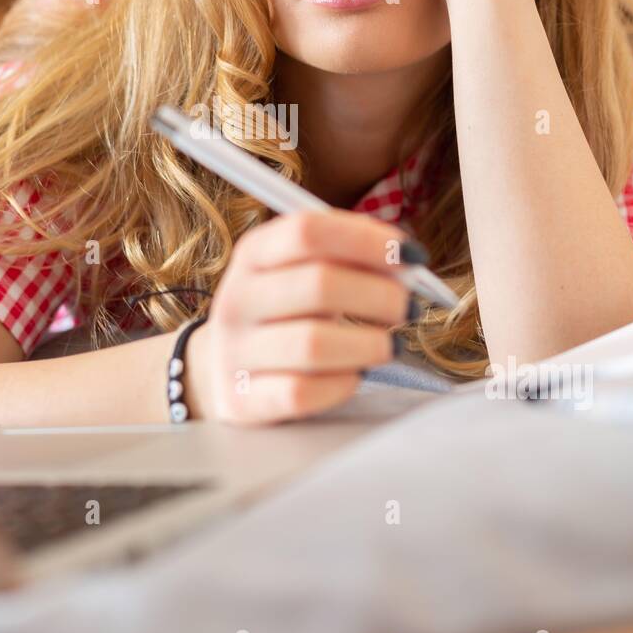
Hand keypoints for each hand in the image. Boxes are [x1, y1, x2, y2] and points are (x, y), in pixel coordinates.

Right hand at [183, 210, 411, 424]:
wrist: (222, 369)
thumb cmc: (283, 312)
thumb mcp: (297, 270)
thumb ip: (345, 256)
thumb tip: (405, 260)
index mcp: (252, 254)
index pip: (308, 232)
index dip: (367, 240)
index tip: (411, 256)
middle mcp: (237, 299)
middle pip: (319, 285)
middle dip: (380, 295)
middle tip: (406, 307)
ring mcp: (234, 352)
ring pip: (313, 344)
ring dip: (369, 344)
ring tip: (389, 345)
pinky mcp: (241, 400)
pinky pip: (302, 392)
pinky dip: (342, 384)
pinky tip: (355, 375)